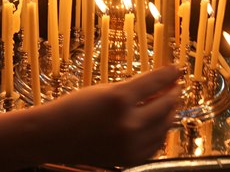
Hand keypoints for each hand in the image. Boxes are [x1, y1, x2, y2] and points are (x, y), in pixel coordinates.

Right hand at [0, 66, 180, 170]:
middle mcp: (127, 123)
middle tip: (176, 87)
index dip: (169, 74)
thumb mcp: (104, 90)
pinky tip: (158, 125)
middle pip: (165, 106)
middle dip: (173, 94)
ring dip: (169, 113)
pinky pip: (155, 145)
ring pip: (164, 127)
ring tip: (169, 104)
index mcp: (119, 99)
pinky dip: (160, 133)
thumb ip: (132, 90)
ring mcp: (129, 145)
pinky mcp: (128, 159)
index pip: (155, 83)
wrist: (52, 137)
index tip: (177, 69)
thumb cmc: (74, 108)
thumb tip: (159, 89)